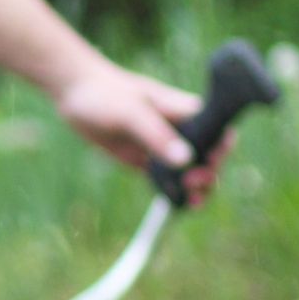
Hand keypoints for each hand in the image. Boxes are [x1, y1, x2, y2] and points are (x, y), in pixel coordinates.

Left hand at [55, 57, 232, 206]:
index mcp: (185, 111)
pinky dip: (172, 192)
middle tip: (194, 184)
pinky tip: (174, 204)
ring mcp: (162, 145)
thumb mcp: (131, 113)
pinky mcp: (145, 159)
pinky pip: (165, 179)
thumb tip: (186, 160)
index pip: (218, 129)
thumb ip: (156, 135)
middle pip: (208, 154)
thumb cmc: (106, 94)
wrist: (77, 95)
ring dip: (195, 187)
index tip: (211, 163)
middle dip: (209, 173)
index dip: (221, 149)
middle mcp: (179, 128)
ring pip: (189, 170)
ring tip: (192, 202)